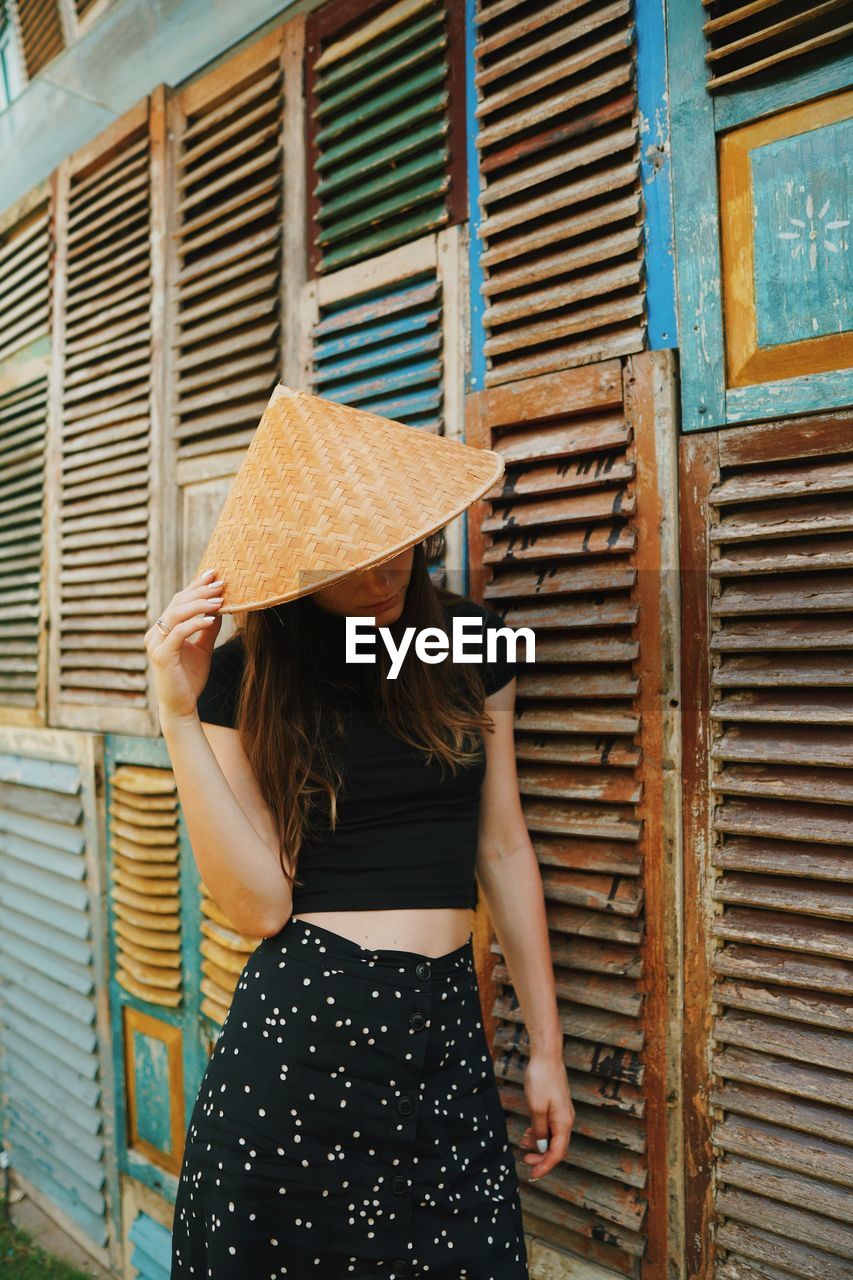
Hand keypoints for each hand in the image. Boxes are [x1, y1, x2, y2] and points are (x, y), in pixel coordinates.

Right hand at [145, 568, 224, 721]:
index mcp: (163, 629)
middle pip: (177, 603)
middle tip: (221, 583)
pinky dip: (196, 623)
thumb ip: (208, 629)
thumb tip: (219, 607)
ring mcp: (156, 644)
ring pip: (176, 614)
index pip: (179, 601)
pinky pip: (178, 633)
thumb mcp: (203, 648)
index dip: (196, 586)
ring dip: (200, 604)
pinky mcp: (161, 655)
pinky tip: (213, 618)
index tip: (214, 574)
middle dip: (200, 591)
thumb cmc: (190, 678)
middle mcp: (156, 633)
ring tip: (220, 599)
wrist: (182, 706)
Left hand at [519, 1051, 574, 1182]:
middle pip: (556, 1147)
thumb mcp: (536, 1108)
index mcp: (563, 1123)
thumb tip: (542, 1147)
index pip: (557, 1153)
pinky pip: (550, 1126)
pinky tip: (529, 1131)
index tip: (533, 1174)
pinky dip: (539, 1132)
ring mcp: (562, 1113)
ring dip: (538, 1144)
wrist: (547, 1056)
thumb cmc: (542, 1079)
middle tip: (525, 1160)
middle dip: (541, 1157)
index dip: (545, 1166)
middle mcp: (566, 1120)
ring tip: (522, 1143)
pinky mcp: (557, 1106)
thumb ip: (539, 1130)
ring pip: (552, 1137)